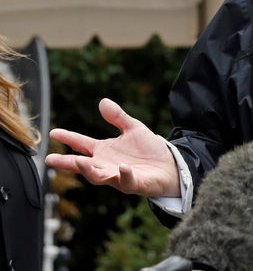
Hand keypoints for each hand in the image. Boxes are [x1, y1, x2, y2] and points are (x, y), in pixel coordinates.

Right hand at [46, 98, 180, 196]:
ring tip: (81, 162)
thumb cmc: (148, 150)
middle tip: (50, 160)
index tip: (53, 132)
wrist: (169, 166)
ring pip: (99, 177)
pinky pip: (126, 181)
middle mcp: (106, 165)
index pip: (82, 144)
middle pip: (83, 165)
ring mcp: (118, 176)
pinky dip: (123, 175)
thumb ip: (118, 117)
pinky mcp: (133, 184)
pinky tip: (123, 168)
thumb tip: (103, 101)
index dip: (68, 138)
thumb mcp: (133, 128)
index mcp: (104, 152)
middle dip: (68, 163)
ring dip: (90, 171)